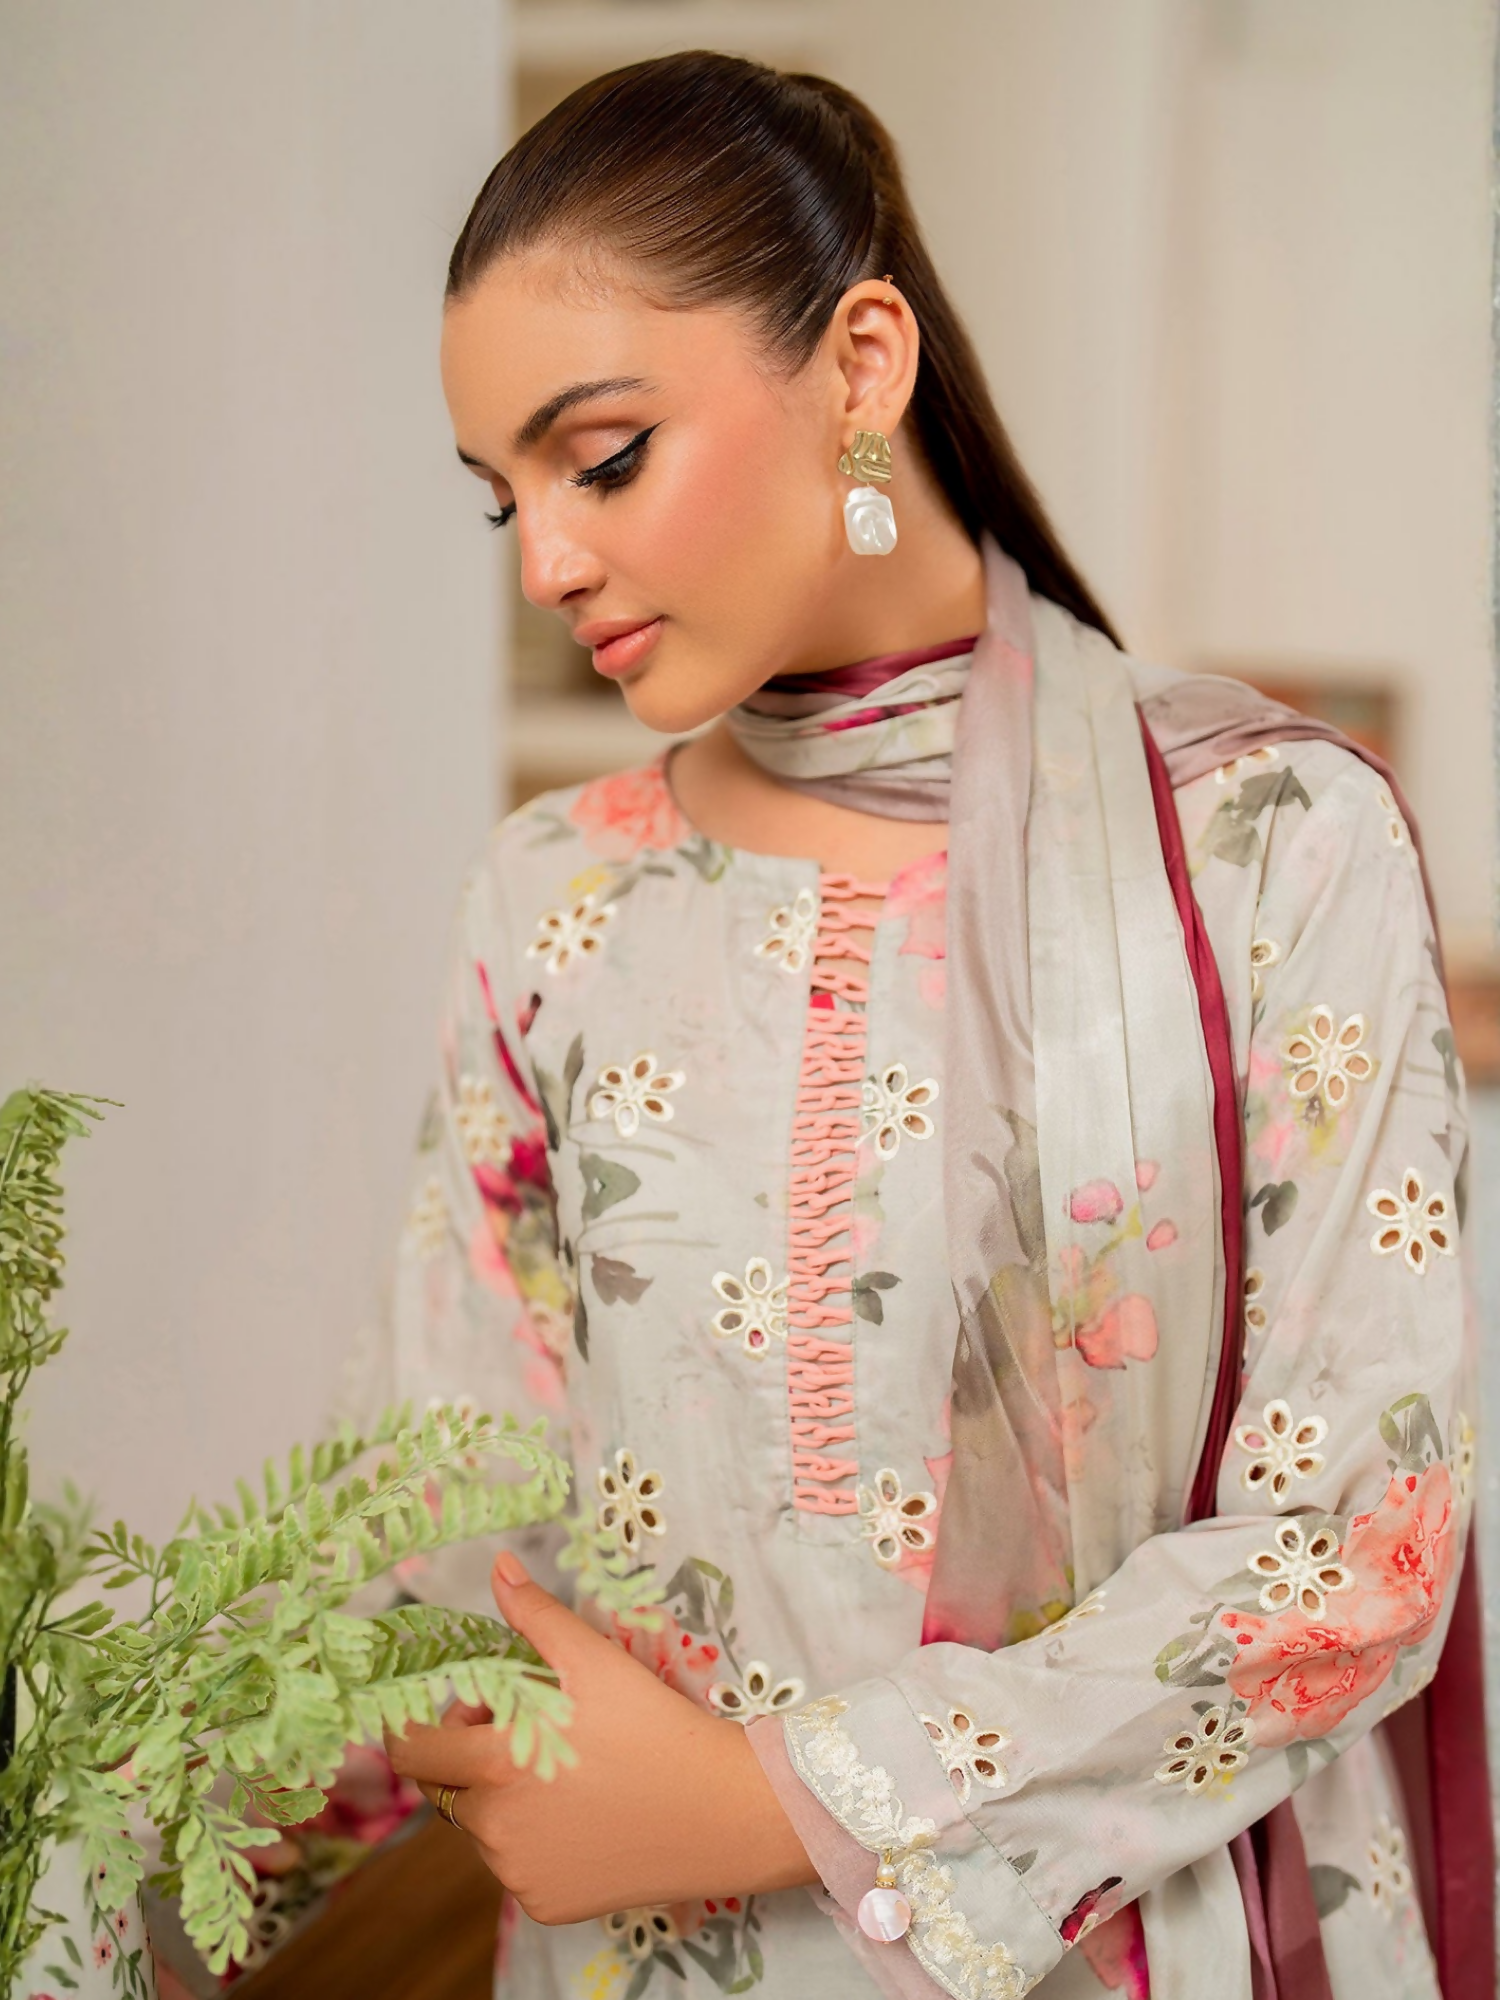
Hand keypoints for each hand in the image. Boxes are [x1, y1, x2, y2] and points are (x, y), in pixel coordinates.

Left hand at [384, 1551, 818, 1924]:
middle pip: (446, 1787)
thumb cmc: (657, 1727)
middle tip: (534, 1728)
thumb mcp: (595, 1661)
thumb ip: (537, 1616)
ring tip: (569, 1771)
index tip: (471, 1708)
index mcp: (496, 1764)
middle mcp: (495, 1828)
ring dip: (503, 1798)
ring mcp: (518, 1874)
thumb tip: (500, 1568)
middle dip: (472, 1755)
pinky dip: (535, 1842)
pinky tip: (587, 1817)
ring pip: (482, 1827)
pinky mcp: (544, 1905)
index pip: (411, 1751)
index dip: (428, 1723)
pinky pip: (517, 1866)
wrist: (723, 1813)